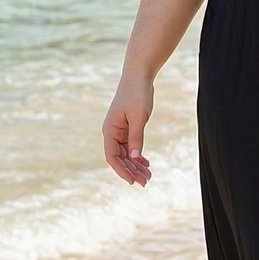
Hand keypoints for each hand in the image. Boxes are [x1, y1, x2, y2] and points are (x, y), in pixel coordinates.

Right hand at [103, 71, 153, 185]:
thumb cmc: (137, 95)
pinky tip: (146, 163)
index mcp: (109, 130)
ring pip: (126, 153)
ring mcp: (119, 131)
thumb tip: (135, 158)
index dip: (122, 170)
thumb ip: (136, 138)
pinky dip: (138, 155)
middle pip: (120, 158)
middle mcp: (111, 133)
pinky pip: (131, 146)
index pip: (112, 157)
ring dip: (136, 165)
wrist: (138, 78)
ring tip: (149, 176)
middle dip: (132, 171)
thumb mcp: (138, 118)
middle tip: (146, 182)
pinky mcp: (128, 128)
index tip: (133, 181)